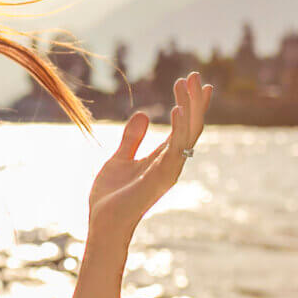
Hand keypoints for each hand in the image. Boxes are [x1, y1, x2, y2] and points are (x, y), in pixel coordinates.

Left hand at [86, 72, 213, 245]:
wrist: (102, 223)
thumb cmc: (111, 197)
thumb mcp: (119, 159)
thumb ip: (132, 139)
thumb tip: (145, 114)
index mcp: (163, 158)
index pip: (183, 126)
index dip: (190, 104)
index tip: (195, 82)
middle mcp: (171, 163)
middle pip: (190, 126)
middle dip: (194, 100)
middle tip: (193, 75)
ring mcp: (169, 171)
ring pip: (187, 134)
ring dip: (189, 107)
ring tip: (187, 83)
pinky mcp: (160, 178)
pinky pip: (175, 149)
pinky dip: (178, 128)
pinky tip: (178, 109)